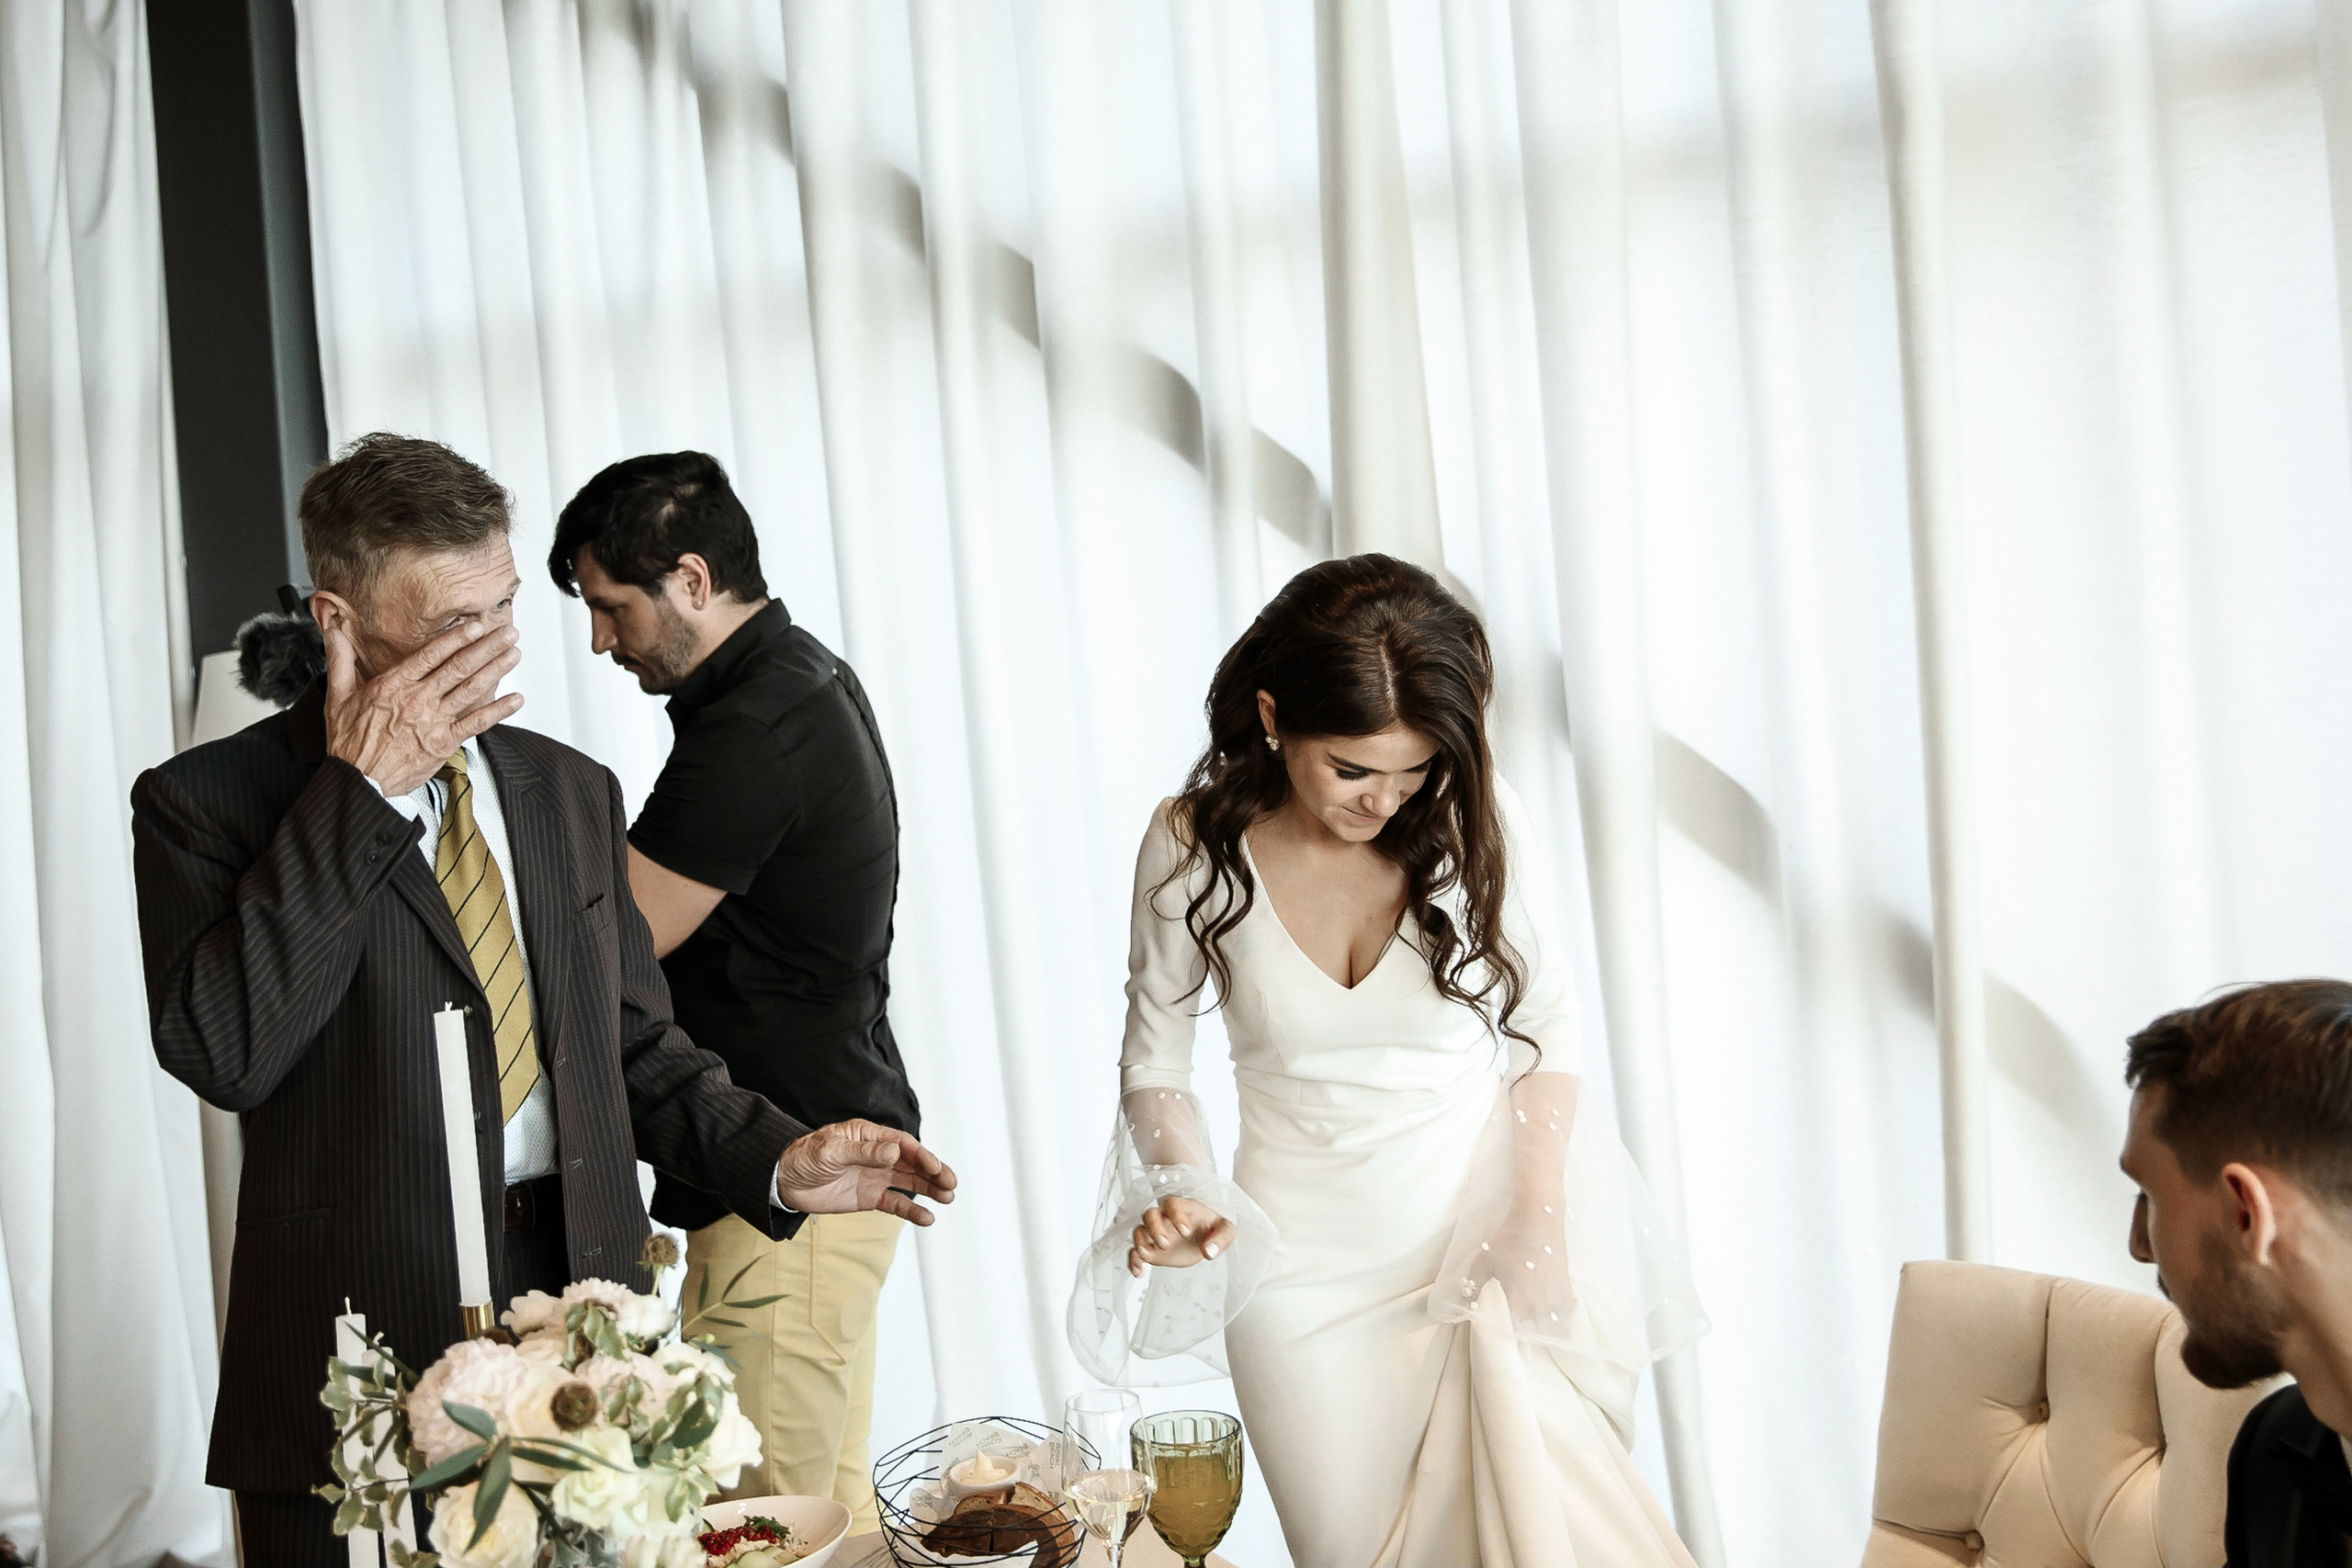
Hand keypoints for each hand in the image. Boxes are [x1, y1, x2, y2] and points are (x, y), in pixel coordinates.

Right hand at [323, 620, 523, 796]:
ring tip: (514, 654)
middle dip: (485, 647)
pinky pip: (476, 724)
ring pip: (470, 690)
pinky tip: (515, 699)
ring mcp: (432, 721)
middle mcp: (417, 700)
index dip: (456, 638)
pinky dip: (498, 711)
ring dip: (495, 670)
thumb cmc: (349, 743)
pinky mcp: (443, 743)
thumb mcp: (337, 696)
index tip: (476, 625)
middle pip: (458, 668)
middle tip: (507, 632)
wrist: (359, 781)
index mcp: (393, 685)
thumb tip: (334, 631)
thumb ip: (339, 660)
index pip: (430, 655)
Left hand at [775, 1119, 956, 1224]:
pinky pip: (894, 1203)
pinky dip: (911, 1211)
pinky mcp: (869, 1197)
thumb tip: (895, 1152)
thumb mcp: (830, 1152)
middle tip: (951, 1183)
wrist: (783, 1182)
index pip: (903, 1143)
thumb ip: (863, 1153)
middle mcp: (877, 1155)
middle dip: (933, 1172)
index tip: (935, 1168)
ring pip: (909, 1182)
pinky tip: (927, 1218)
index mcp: (869, 1136)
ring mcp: (875, 1176)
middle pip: (912, 1162)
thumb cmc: (804, 1157)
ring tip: (948, 1198)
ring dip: (929, 1189)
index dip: (921, 1155)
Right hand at [1127, 1195, 1235, 1276]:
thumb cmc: (1214, 1229)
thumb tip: (1209, 1252)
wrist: (1205, 1238)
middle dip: (1154, 1228)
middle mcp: (1166, 1218)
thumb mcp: (1226, 1231)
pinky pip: (1134, 1252)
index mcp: (1184, 1209)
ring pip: (1139, 1230)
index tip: (1186, 1232)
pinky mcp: (1151, 1249)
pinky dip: (1133, 1261)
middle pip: (1150, 1214)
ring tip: (1147, 1256)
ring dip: (1140, 1242)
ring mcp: (1156, 1233)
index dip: (1176, 1216)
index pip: (1173, 1204)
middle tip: (1166, 1244)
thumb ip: (1221, 1239)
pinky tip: (1138, 1273)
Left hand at [1460, 1204, 1576, 1325]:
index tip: (1492, 1308)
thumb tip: (1468, 1301)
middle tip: (1507, 1287)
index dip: (1495, 1317)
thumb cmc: (1509, 1241)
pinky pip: (1549, 1305)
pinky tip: (1538, 1279)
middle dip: (1511, 1307)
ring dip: (1528, 1303)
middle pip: (1519, 1319)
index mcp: (1516, 1305)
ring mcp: (1554, 1303)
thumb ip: (1474, 1286)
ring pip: (1535, 1312)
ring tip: (1524, 1280)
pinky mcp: (1565, 1295)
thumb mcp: (1483, 1262)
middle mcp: (1537, 1309)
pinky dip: (1543, 1297)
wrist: (1539, 1221)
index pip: (1501, 1325)